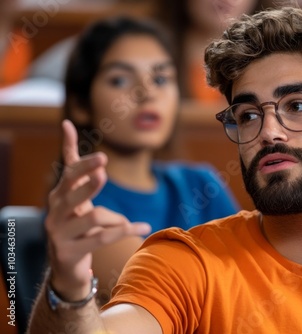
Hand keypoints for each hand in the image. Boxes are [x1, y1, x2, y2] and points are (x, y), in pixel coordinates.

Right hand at [45, 120, 150, 300]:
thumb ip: (75, 165)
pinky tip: (143, 227)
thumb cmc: (75, 222)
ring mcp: (60, 233)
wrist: (65, 265)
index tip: (103, 159)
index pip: (68, 175)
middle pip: (72, 193)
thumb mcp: (75, 195)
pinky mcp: (71, 252)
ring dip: (117, 218)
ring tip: (127, 223)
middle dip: (90, 183)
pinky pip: (104, 237)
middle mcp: (54, 213)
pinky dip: (127, 230)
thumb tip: (67, 125)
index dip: (83, 165)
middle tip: (104, 172)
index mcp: (58, 196)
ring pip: (95, 217)